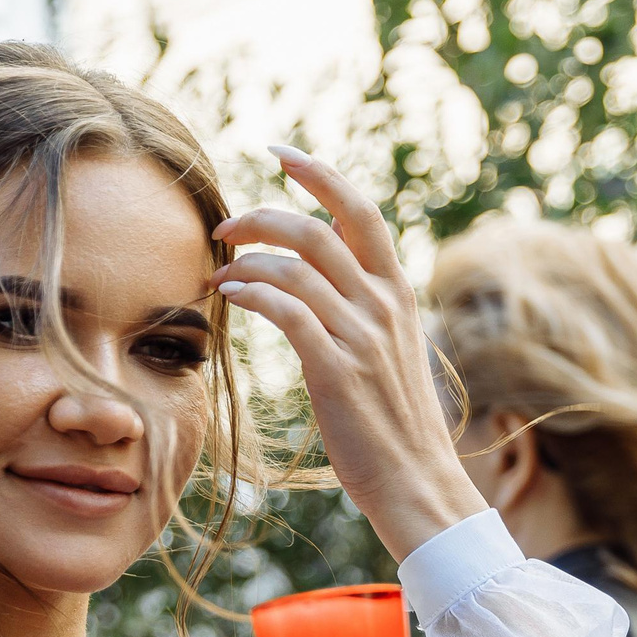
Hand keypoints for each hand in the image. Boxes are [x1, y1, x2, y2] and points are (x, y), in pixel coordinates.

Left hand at [211, 147, 487, 561]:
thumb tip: (326, 280)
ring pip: (295, 266)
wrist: (418, 483)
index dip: (319, 173)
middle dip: (261, 215)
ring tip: (218, 270)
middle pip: (317, 228)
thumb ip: (364, 311)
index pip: (360, 210)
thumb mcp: (390, 354)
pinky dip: (250, 293)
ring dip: (246, 259)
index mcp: (397, 294)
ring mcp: (361, 336)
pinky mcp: (336, 369)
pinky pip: (285, 310)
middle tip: (224, 225)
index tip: (279, 153)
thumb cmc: (395, 426)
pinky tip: (229, 296)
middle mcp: (382, 305)